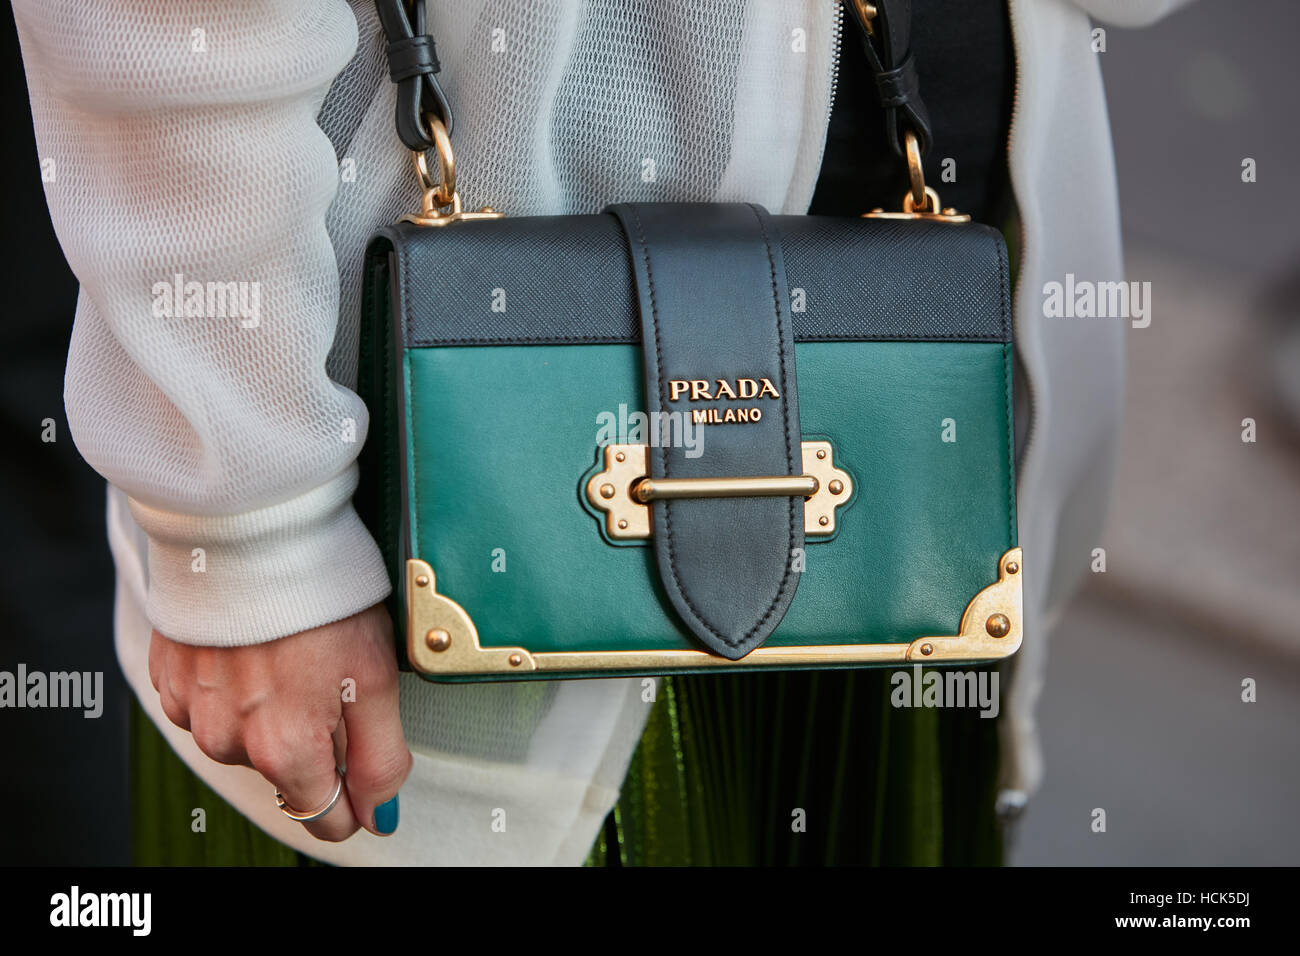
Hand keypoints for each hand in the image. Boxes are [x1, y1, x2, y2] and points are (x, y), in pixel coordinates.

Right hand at [148, 603, 410, 841]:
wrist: (252, 528)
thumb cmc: (320, 595)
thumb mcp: (375, 678)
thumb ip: (379, 759)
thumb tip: (378, 815)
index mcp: (282, 749)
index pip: (322, 816)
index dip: (353, 798)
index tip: (365, 768)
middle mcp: (226, 741)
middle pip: (285, 773)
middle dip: (314, 740)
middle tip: (331, 676)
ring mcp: (190, 709)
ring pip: (245, 737)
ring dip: (271, 711)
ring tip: (291, 651)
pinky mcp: (169, 676)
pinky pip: (211, 704)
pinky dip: (236, 684)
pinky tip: (256, 643)